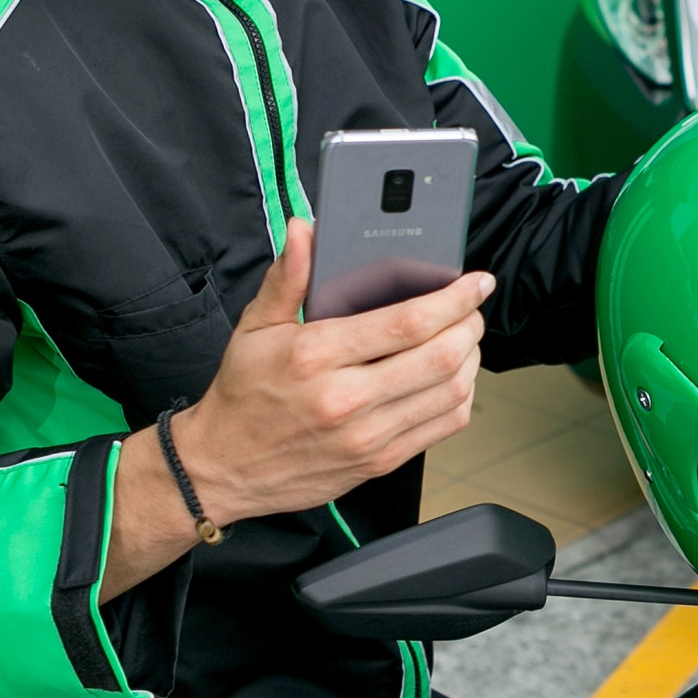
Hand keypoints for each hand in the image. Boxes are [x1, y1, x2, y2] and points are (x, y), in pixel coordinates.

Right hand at [104, 219, 487, 597]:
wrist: (222, 468)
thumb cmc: (242, 394)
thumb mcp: (255, 326)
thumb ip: (287, 277)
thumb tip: (305, 230)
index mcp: (316, 356)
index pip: (406, 322)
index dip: (453, 299)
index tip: (475, 282)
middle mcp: (346, 399)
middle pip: (439, 357)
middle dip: (470, 325)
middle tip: (472, 307)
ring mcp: (366, 436)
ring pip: (449, 392)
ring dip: (470, 359)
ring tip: (465, 338)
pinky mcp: (377, 462)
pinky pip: (442, 427)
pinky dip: (461, 397)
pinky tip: (453, 378)